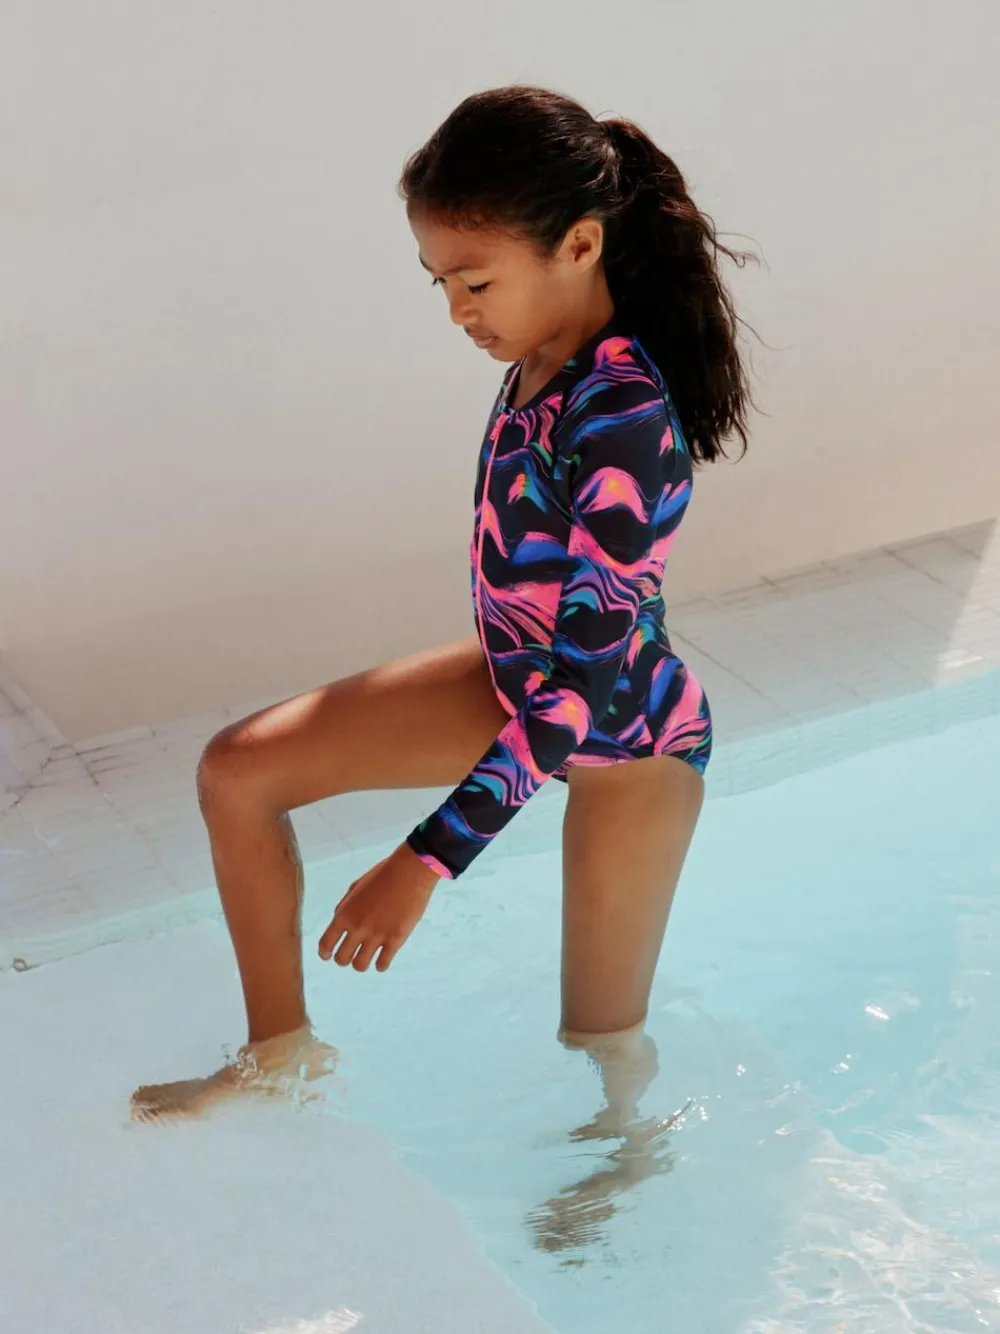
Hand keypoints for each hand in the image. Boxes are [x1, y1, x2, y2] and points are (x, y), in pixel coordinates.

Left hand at [318, 842, 439, 972]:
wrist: (409, 871)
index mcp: (344, 914)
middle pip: (341, 959)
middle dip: (343, 959)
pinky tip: (383, 957)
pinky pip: (382, 964)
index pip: (325, 943)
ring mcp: (377, 935)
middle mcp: (357, 927)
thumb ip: (344, 906)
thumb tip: (337, 920)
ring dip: (361, 963)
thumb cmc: (383, 875)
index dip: (325, 953)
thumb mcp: (356, 887)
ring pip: (360, 966)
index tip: (328, 955)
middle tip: (351, 954)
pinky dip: (380, 964)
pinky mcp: (396, 939)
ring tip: (367, 956)